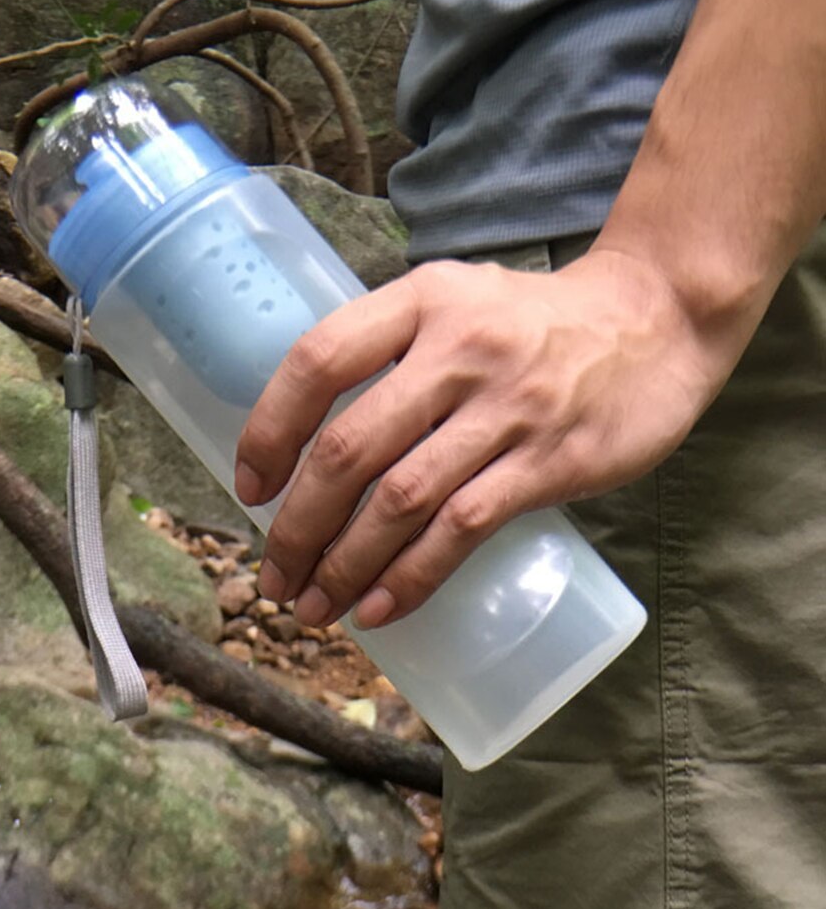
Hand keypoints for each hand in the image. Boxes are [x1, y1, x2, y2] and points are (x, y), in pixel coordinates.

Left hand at [234, 248, 721, 629]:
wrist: (657, 318)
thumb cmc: (535, 323)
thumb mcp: (456, 302)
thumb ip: (391, 351)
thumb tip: (314, 441)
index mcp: (422, 301)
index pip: (317, 361)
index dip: (269, 429)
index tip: (250, 488)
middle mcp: (459, 348)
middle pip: (351, 447)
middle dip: (298, 525)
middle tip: (276, 575)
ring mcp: (508, 406)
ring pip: (401, 498)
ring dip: (345, 563)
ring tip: (314, 605)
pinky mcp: (551, 460)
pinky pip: (463, 528)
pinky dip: (411, 576)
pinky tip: (379, 607)